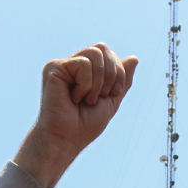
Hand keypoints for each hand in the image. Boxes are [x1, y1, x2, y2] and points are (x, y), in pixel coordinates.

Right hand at [15, 43, 137, 187]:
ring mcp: (62, 65)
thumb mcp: (111, 100)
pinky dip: (86, 85)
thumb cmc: (84, 125)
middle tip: (101, 95)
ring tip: (87, 99)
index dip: (118, 72)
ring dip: (98, 81)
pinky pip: (83, 64)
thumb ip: (122, 80)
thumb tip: (134, 57)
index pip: (109, 54)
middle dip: (111, 73)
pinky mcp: (53, 68)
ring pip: (94, 53)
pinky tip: (74, 98)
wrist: (67, 139)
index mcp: (85, 71)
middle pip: (102, 48)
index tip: (110, 94)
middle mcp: (73, 65)